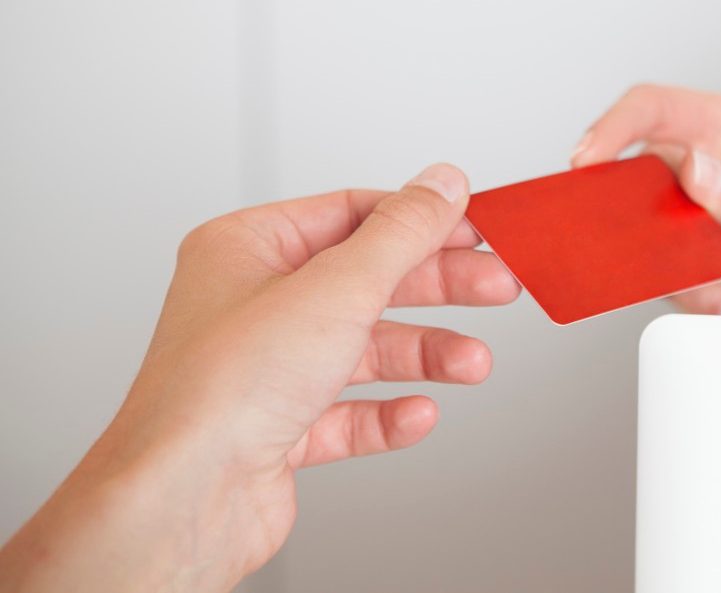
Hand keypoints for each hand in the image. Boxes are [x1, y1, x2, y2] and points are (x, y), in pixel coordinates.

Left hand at [0, 164, 519, 592]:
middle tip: (497, 287)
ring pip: (364, 349)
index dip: (419, 220)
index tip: (475, 226)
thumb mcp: (337, 288)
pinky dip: (388, 414)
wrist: (187, 496)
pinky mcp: (279, 428)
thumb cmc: (227, 388)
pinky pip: (349, 412)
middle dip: (439, 288)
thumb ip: (401, 233)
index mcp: (248, 249)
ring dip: (425, 355)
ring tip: (471, 363)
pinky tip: (417, 414)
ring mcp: (265, 369)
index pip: (350, 215)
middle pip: (368, 280)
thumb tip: (442, 184)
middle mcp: (253, 304)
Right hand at [572, 84, 720, 321]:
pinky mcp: (668, 259)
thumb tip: (694, 169)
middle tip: (641, 243)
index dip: (613, 127)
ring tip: (719, 292)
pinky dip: (684, 296)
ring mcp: (676, 214)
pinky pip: (650, 274)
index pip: (653, 109)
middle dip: (625, 212)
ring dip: (664, 267)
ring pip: (632, 231)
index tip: (589, 159)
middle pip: (627, 171)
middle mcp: (693, 166)